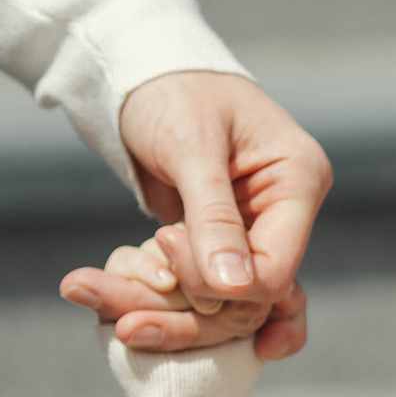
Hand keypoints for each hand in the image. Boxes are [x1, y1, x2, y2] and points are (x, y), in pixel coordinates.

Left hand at [102, 69, 331, 343]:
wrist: (148, 76)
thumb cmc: (174, 91)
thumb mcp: (191, 147)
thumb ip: (213, 218)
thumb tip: (232, 289)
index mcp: (299, 182)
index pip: (276, 269)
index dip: (220, 281)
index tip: (164, 243)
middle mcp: (285, 214)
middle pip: (249, 298)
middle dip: (185, 314)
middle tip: (122, 320)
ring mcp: (255, 232)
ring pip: (220, 303)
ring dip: (161, 311)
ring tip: (96, 297)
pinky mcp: (222, 244)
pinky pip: (198, 290)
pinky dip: (157, 297)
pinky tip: (119, 304)